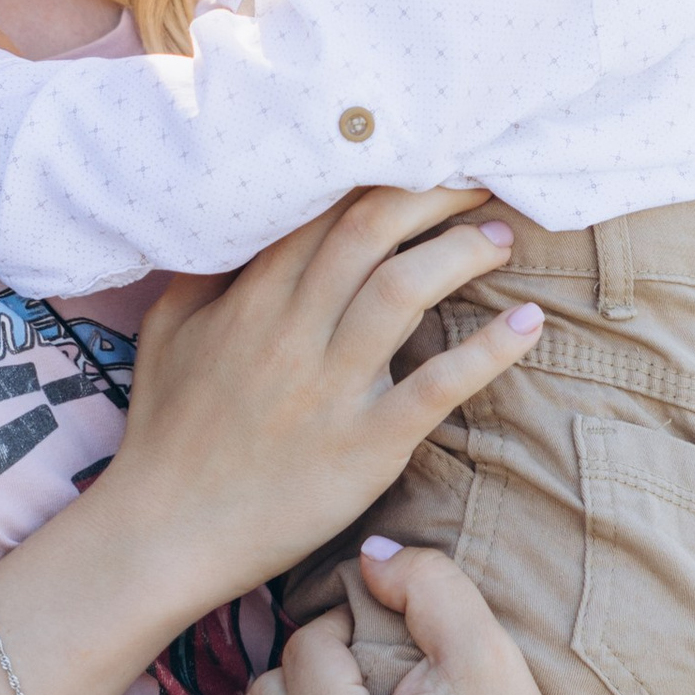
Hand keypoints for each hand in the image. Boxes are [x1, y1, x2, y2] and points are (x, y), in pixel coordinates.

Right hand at [83, 186, 546, 619]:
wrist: (164, 533)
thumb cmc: (166, 433)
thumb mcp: (167, 333)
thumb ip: (206, 271)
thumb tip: (241, 223)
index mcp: (250, 299)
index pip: (325, 210)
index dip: (382, 176)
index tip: (423, 161)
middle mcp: (292, 331)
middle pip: (372, 230)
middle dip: (434, 194)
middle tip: (478, 183)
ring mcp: (329, 389)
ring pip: (405, 289)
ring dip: (464, 251)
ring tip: (500, 238)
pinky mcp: (364, 446)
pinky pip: (435, 387)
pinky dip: (488, 351)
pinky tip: (529, 322)